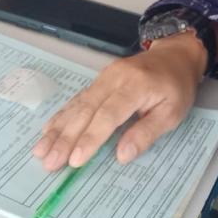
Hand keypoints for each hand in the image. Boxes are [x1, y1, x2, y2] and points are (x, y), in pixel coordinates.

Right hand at [31, 32, 205, 171]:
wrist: (174, 55)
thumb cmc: (176, 87)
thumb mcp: (172, 112)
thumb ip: (147, 133)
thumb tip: (121, 156)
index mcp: (135, 86)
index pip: (108, 115)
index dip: (90, 138)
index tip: (75, 160)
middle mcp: (114, 79)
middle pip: (86, 110)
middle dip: (65, 138)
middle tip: (49, 162)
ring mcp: (104, 77)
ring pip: (77, 105)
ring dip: (57, 129)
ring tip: (40, 151)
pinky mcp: (99, 79)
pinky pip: (78, 99)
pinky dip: (62, 116)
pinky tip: (48, 130)